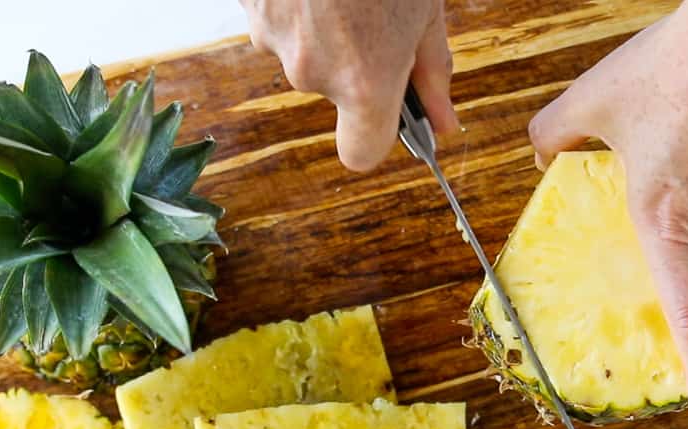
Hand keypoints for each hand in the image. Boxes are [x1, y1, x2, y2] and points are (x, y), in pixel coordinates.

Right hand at [239, 0, 458, 170]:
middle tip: (376, 8)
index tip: (389, 109)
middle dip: (354, 56)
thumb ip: (431, 70)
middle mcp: (310, 73)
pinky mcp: (244, 5)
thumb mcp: (425, 11)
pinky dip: (292, 1)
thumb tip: (443, 123)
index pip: (361, 153)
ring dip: (321, 24)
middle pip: (333, 88)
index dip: (376, 132)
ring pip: (300, 49)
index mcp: (364, 82)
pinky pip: (274, 16)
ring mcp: (269, 37)